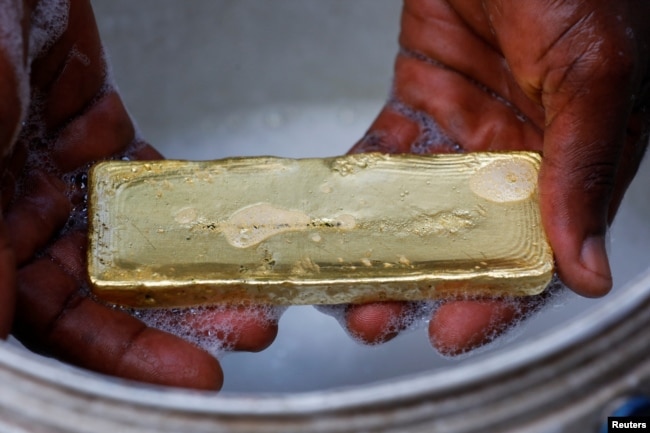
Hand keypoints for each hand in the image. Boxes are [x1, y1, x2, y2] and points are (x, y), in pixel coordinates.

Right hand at [0, 0, 276, 388]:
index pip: (53, 320)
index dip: (120, 354)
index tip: (190, 373)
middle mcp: (17, 215)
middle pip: (104, 294)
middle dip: (176, 321)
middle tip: (242, 335)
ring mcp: (61, 178)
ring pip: (136, 246)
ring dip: (196, 271)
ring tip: (255, 293)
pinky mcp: (98, 138)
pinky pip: (151, 189)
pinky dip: (189, 212)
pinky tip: (230, 232)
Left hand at [338, 0, 649, 353]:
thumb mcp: (592, 74)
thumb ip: (584, 169)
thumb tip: (587, 271)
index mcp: (569, 160)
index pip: (536, 251)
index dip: (496, 299)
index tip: (453, 333)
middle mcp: (516, 155)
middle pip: (467, 241)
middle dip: (422, 286)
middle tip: (377, 320)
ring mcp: (463, 132)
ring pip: (419, 209)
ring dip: (381, 249)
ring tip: (344, 285)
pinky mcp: (420, 102)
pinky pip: (383, 155)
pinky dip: (356, 190)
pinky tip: (331, 221)